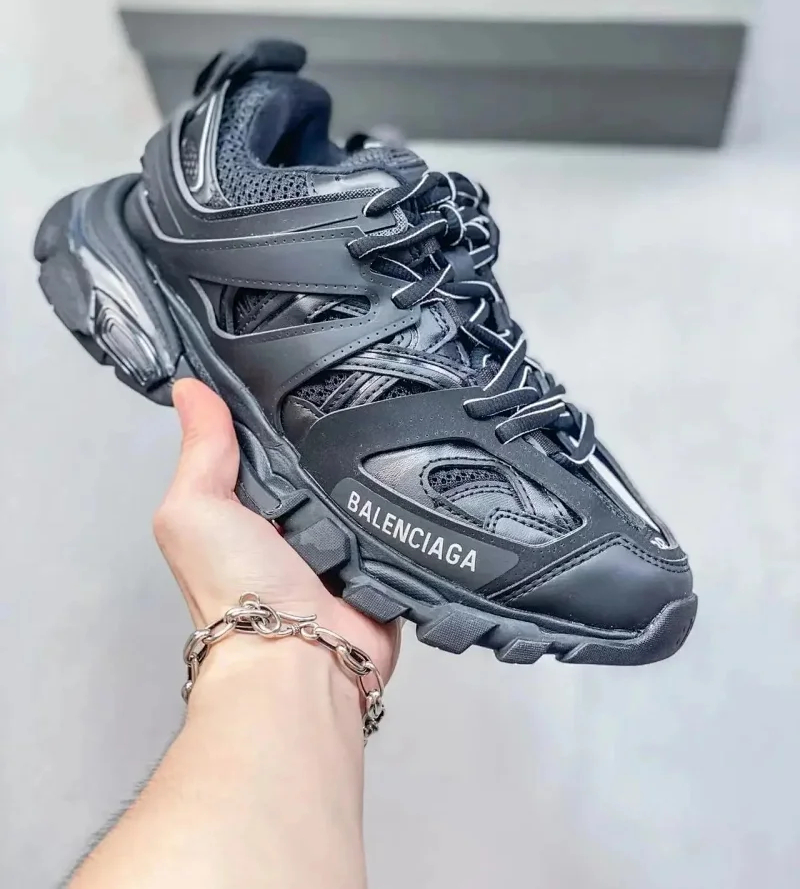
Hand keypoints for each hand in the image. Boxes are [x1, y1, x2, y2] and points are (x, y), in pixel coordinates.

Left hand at [155, 379, 400, 683]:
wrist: (298, 659)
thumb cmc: (234, 590)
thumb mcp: (196, 508)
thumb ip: (201, 451)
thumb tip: (189, 389)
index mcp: (247, 506)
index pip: (270, 440)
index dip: (282, 406)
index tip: (301, 362)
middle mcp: (294, 522)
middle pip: (322, 456)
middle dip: (335, 433)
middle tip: (352, 395)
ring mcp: (340, 541)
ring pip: (364, 481)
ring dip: (370, 466)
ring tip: (384, 431)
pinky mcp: (381, 558)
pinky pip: (399, 515)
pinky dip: (402, 501)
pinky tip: (411, 469)